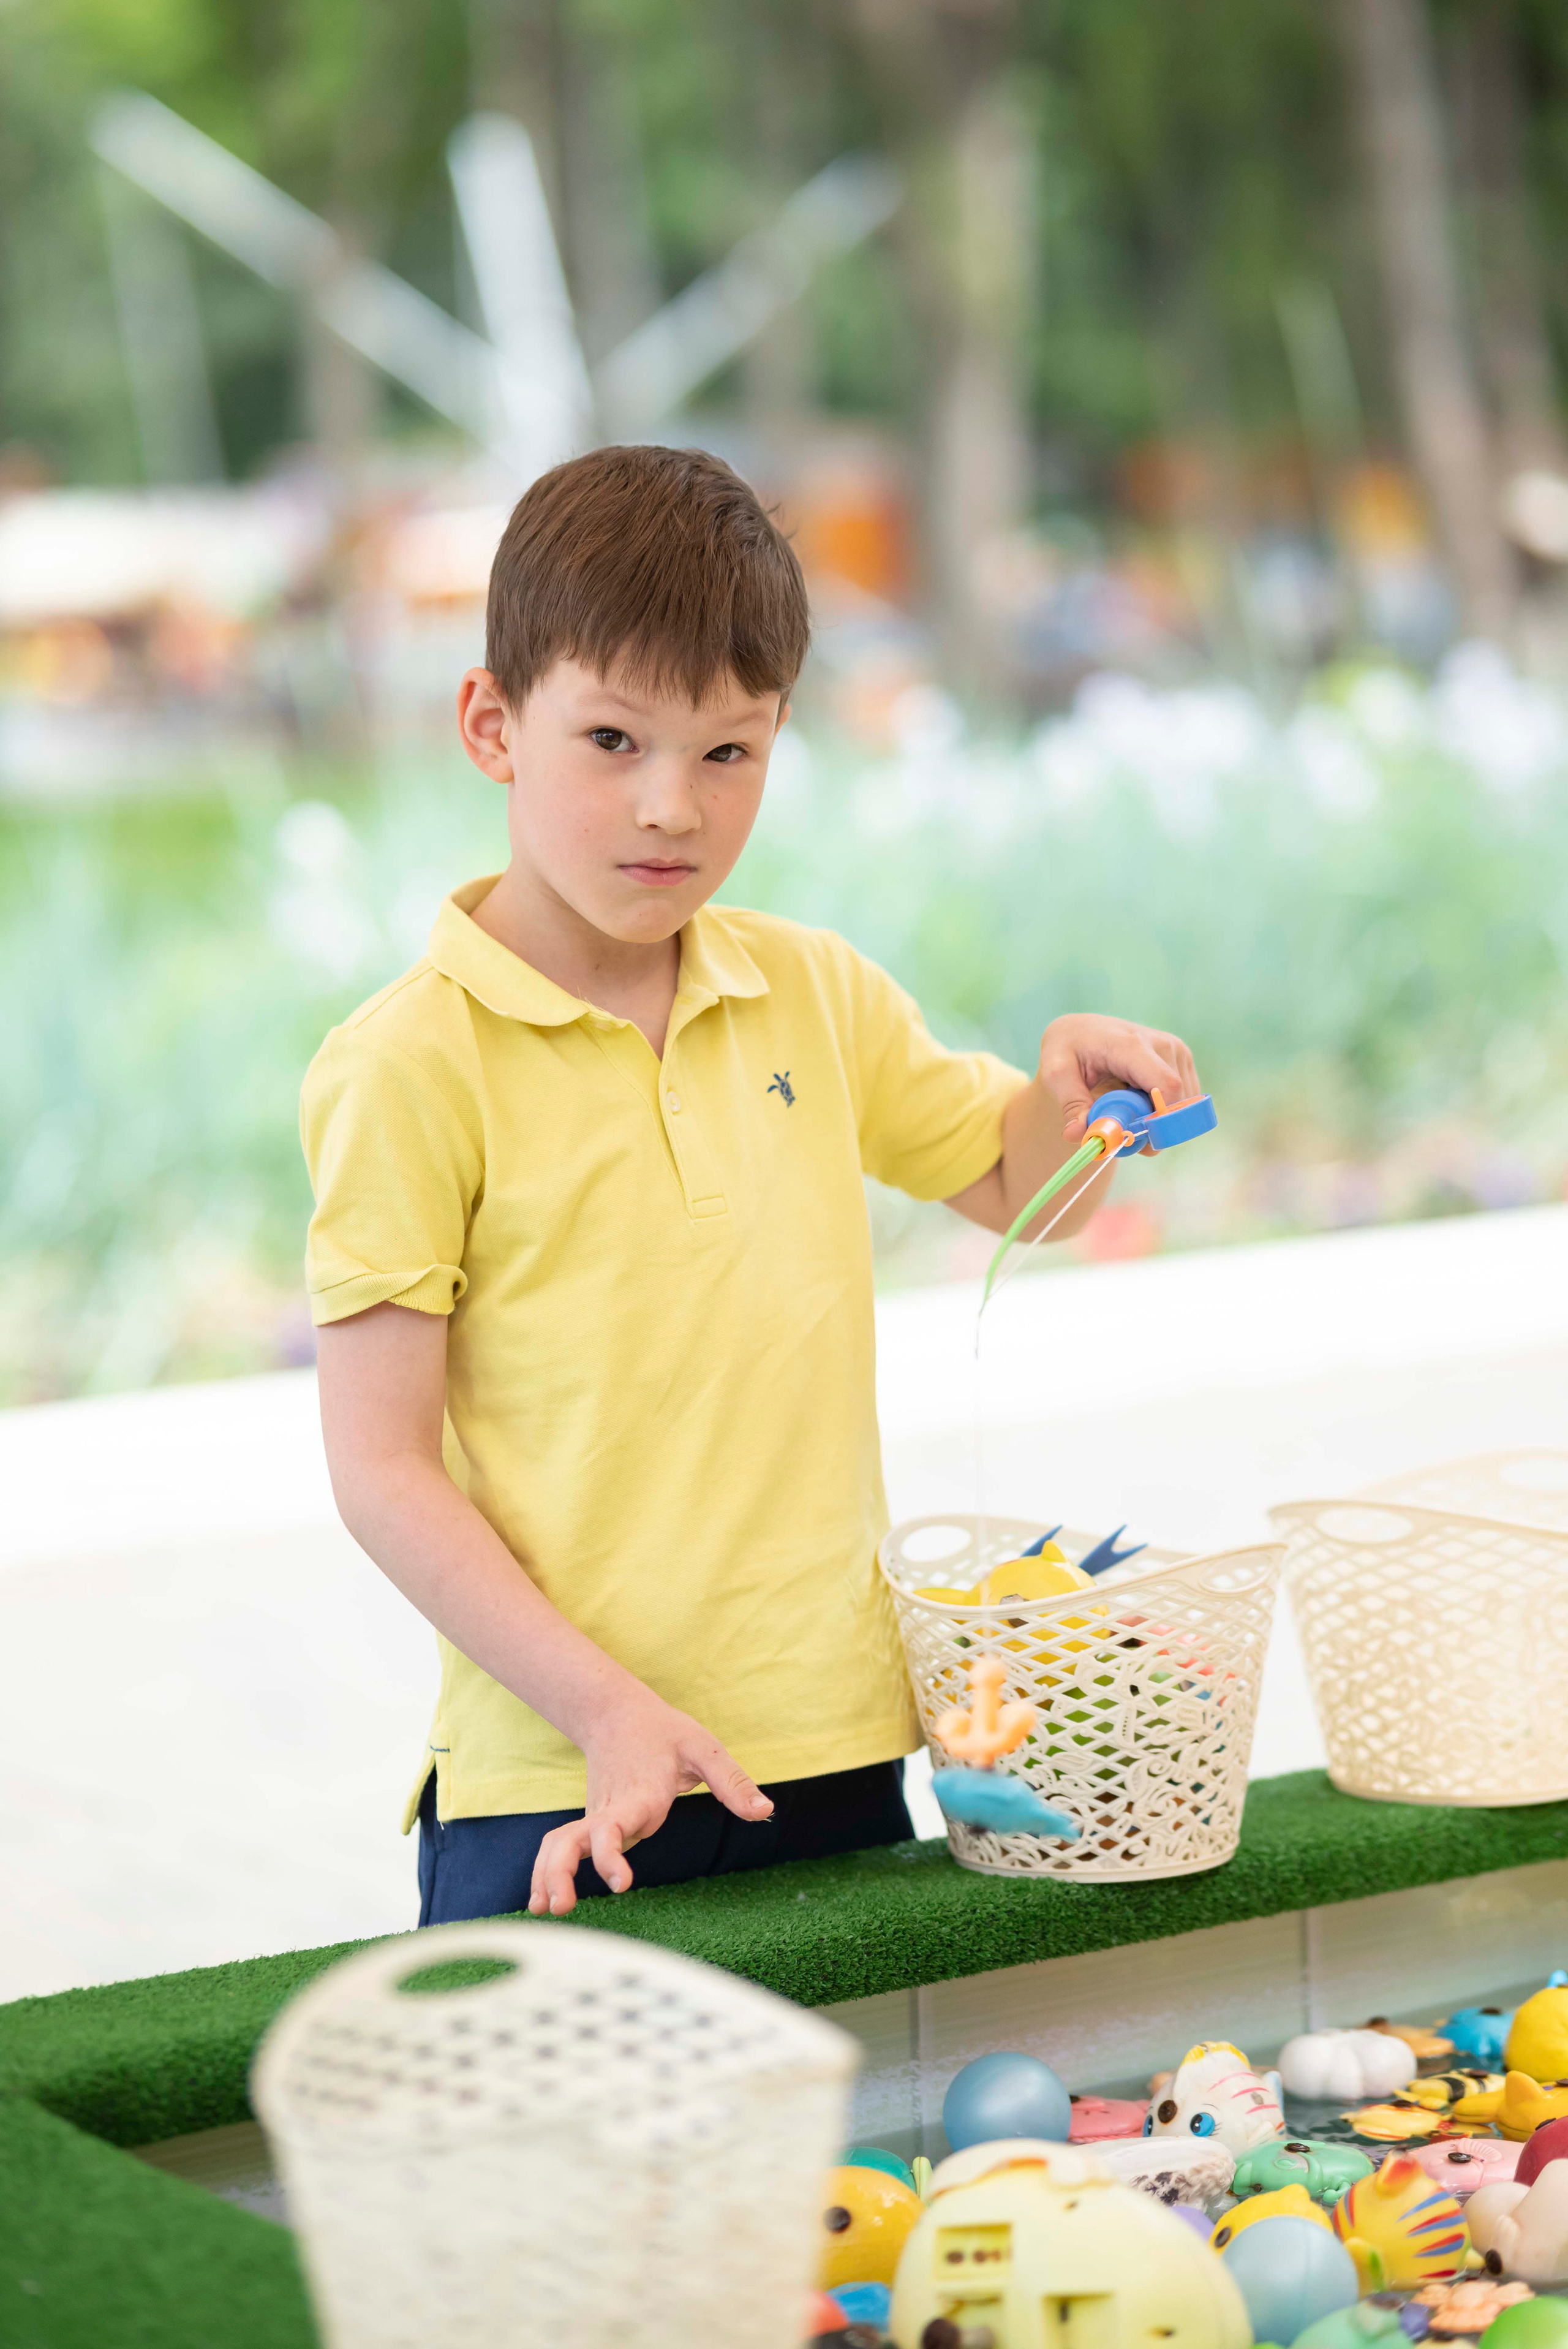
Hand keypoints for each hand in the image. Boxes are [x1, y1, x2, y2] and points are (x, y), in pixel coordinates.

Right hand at [528, 1691, 772, 1917]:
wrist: (616, 1712)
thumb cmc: (665, 1731)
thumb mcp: (704, 1748)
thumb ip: (732, 1782)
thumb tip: (764, 1812)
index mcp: (638, 1796)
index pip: (614, 1829)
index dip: (610, 1855)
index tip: (620, 1884)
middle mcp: (610, 1811)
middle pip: (571, 1842)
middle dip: (561, 1873)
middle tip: (560, 1907)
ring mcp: (596, 1817)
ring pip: (559, 1846)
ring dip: (547, 1875)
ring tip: (544, 1911)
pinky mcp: (591, 1823)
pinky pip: (562, 1848)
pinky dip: (547, 1870)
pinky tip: (541, 1900)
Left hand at [1038, 1014, 1198, 1151]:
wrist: (1082, 1031)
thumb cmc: (1068, 1050)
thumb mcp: (1057, 1074)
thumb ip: (1070, 1104)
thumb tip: (1077, 1134)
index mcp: (1132, 1045)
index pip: (1166, 1086)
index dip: (1160, 1119)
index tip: (1137, 1138)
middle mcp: (1162, 1044)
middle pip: (1176, 1101)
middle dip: (1154, 1127)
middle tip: (1123, 1136)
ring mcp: (1177, 1051)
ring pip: (1184, 1104)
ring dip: (1159, 1121)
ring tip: (1127, 1113)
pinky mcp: (1183, 1061)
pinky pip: (1186, 1100)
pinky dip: (1166, 1112)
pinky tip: (1141, 1104)